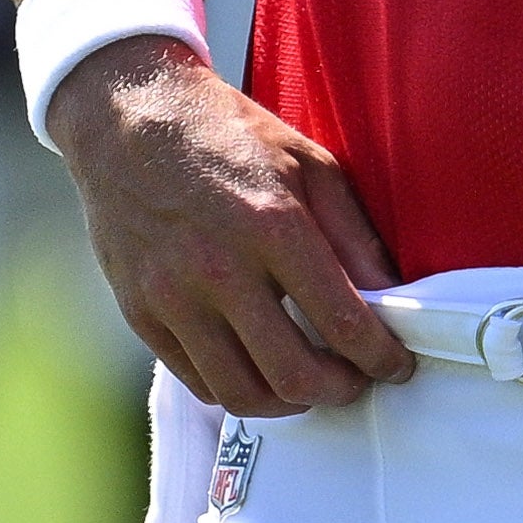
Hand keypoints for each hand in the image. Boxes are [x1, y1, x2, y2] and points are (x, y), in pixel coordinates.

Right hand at [44, 40, 410, 416]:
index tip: (396, 365)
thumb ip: (354, 234)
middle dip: (340, 390)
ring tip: (308, 383)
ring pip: (242, 393)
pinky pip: (197, 380)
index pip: (344, 324)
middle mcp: (219, 268)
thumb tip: (394, 297)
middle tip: (355, 380)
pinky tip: (258, 368)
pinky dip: (238, 389)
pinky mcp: (139, 312)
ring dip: (290, 404)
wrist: (127, 118)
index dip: (383, 358)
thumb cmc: (226, 134)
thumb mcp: (307, 162)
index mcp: (271, 224)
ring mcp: (172, 295)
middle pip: (294, 373)